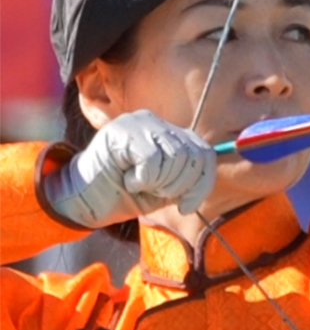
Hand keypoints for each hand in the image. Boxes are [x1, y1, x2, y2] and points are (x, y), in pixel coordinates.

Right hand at [44, 110, 215, 227]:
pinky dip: (142, 178)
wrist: (83, 201)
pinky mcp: (122, 130)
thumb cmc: (125, 195)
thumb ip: (188, 179)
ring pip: (174, 156)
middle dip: (177, 185)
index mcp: (170, 135)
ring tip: (138, 183)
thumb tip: (206, 181)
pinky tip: (127, 178)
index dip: (202, 182)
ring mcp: (138, 123)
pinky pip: (151, 158)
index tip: (186, 206)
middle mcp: (157, 123)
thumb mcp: (165, 189)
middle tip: (153, 191)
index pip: (204, 153)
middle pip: (192, 156)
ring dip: (158, 182)